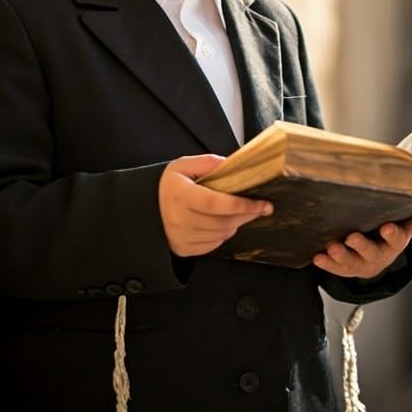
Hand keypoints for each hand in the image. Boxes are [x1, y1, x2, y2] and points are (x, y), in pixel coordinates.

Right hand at [158, 154, 272, 256]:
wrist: (148, 207)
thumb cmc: (170, 185)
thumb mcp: (183, 165)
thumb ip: (207, 162)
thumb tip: (230, 165)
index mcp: (180, 195)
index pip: (217, 203)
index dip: (242, 205)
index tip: (263, 204)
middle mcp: (179, 219)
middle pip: (224, 221)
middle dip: (246, 214)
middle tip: (260, 207)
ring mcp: (181, 237)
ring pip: (222, 234)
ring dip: (235, 223)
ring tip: (237, 211)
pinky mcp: (184, 249)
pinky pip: (214, 244)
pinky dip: (223, 233)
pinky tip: (221, 221)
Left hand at [312, 186, 411, 279]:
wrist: (379, 255)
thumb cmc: (395, 228)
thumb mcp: (411, 218)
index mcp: (397, 239)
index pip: (400, 236)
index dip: (393, 233)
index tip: (386, 227)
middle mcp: (382, 252)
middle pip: (374, 252)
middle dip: (363, 246)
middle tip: (352, 237)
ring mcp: (364, 262)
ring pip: (352, 262)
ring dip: (342, 256)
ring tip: (331, 247)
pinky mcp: (347, 268)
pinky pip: (336, 268)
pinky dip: (327, 263)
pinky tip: (317, 256)